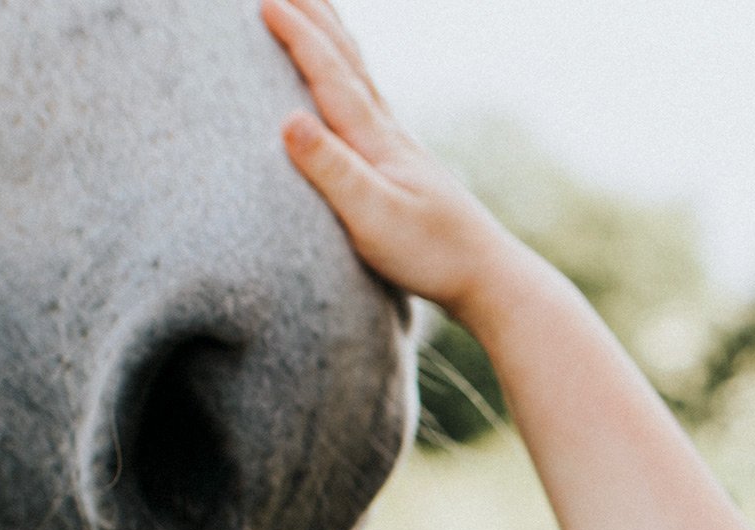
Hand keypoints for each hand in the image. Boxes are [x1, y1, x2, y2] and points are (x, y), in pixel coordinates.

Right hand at [261, 0, 533, 316]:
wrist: (487, 276)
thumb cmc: (431, 254)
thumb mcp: (374, 218)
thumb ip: (332, 171)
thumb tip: (288, 120)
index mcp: (377, 140)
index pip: (331, 77)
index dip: (299, 38)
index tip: (267, 3)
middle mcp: (389, 134)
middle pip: (349, 61)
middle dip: (316, 19)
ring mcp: (399, 148)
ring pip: (359, 77)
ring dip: (333, 39)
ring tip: (314, 11)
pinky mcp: (403, 167)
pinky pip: (366, 103)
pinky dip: (349, 75)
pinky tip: (348, 82)